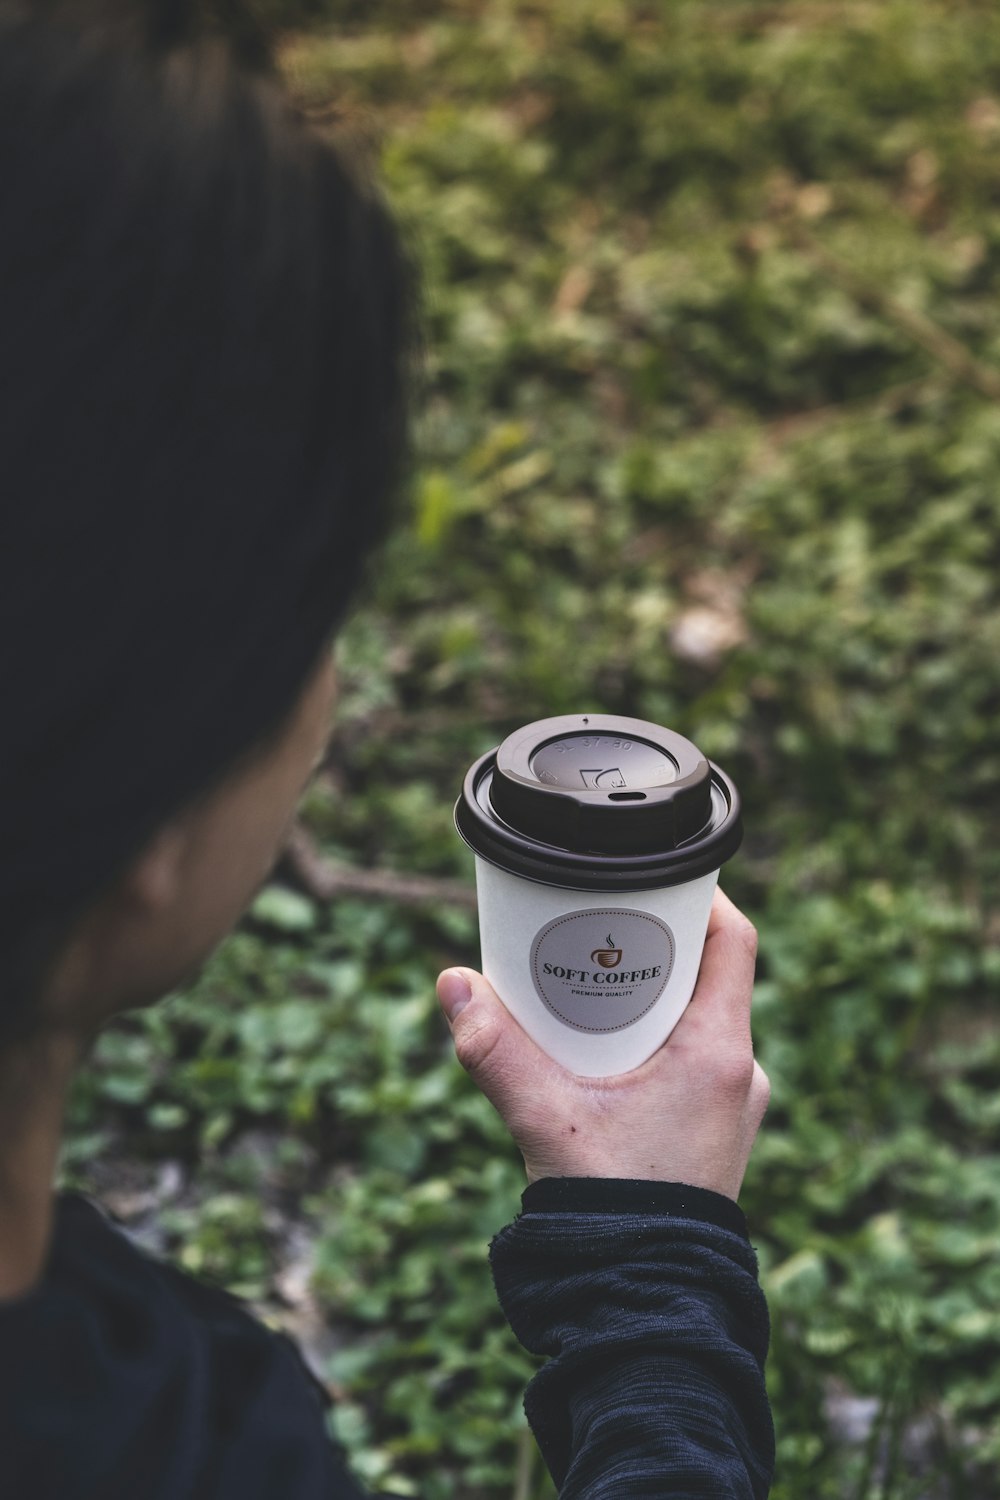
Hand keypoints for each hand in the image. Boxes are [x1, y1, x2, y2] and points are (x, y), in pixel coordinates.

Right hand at [436, 887, 768, 1199]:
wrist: (645, 1302)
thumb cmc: (613, 1211)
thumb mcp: (547, 1118)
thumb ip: (496, 1051)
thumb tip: (454, 984)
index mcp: (720, 1053)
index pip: (734, 941)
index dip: (699, 896)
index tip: (655, 874)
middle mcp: (740, 1073)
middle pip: (705, 976)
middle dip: (649, 945)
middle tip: (595, 927)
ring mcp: (732, 1106)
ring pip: (694, 1022)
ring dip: (646, 999)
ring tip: (587, 989)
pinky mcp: (714, 1133)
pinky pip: (690, 1062)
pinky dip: (650, 1042)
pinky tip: (599, 1054)